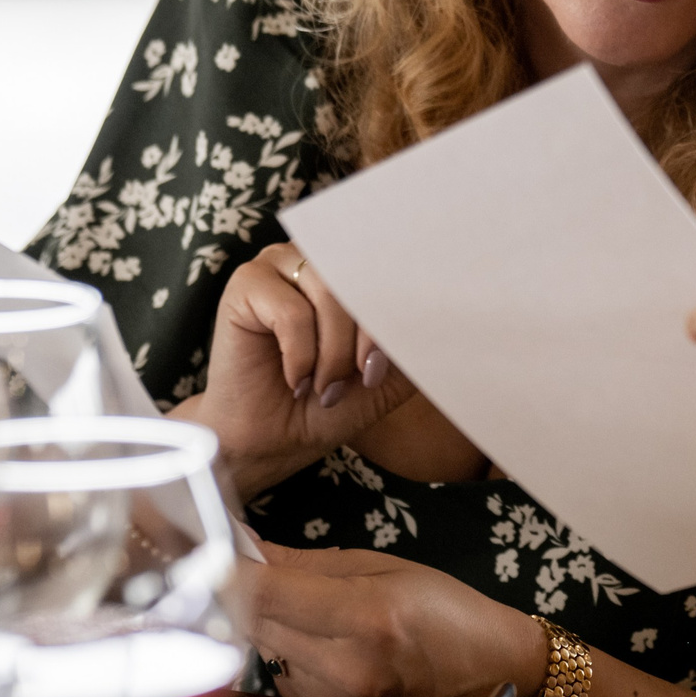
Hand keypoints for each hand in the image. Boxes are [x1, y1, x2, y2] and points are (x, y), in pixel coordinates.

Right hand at [196, 242, 416, 493]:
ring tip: (326, 387)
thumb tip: (448, 315)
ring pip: (330, 294)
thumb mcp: (389, 373)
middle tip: (362, 379)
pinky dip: (301, 355)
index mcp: (356, 269)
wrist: (277, 438)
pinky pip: (291, 312)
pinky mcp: (247, 283)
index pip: (395, 267)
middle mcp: (319, 257)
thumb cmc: (330, 402)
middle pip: (366, 279)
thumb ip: (413, 338)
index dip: (401, 315)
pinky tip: (295, 380)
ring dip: (335, 352)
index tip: (391, 363)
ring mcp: (281, 264)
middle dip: (370, 338)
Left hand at [246, 543, 545, 696]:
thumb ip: (308, 563)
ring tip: (313, 612)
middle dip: (246, 592)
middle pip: (253, 623)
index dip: (226, 568)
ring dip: (269, 626)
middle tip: (252, 566)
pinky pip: (282, 679)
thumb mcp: (388, 568)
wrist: (496, 676)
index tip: (202, 547)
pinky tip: (327, 647)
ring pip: (262, 652)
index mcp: (367, 617)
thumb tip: (243, 551)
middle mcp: (345, 670)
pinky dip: (290, 656)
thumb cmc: (451, 614)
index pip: (264, 591)